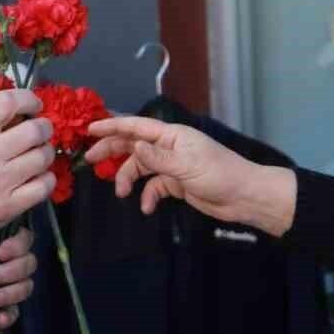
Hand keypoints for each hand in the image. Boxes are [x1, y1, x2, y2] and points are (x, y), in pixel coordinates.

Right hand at [0, 90, 55, 242]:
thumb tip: (15, 113)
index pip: (7, 102)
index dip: (27, 99)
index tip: (33, 105)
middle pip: (35, 130)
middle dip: (44, 127)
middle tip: (42, 131)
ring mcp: (2, 181)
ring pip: (43, 157)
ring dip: (46, 152)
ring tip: (38, 154)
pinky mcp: (10, 205)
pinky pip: (44, 185)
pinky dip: (46, 179)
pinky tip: (38, 177)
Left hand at [0, 227, 35, 331]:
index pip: (22, 238)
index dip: (19, 244)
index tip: (2, 252)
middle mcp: (2, 265)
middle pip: (28, 262)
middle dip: (15, 270)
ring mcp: (3, 288)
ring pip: (25, 286)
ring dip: (13, 292)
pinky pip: (14, 312)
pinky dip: (9, 315)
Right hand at [84, 116, 295, 235]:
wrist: (244, 197)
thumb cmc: (219, 175)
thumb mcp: (185, 166)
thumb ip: (157, 158)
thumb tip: (133, 145)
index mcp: (172, 136)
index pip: (136, 126)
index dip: (112, 126)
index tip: (90, 129)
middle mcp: (170, 147)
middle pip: (134, 145)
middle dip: (112, 151)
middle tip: (90, 159)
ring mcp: (173, 166)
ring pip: (142, 168)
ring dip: (129, 179)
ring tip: (120, 193)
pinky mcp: (178, 184)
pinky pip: (155, 187)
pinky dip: (148, 196)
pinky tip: (147, 207)